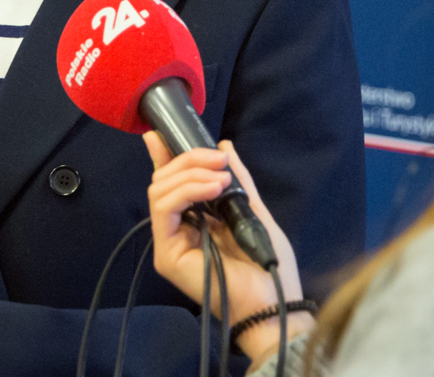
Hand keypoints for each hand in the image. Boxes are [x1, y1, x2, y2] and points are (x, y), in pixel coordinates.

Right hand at [143, 134, 310, 359]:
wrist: (273, 301)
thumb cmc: (269, 264)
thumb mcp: (254, 211)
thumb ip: (238, 181)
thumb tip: (224, 147)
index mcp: (196, 220)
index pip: (172, 183)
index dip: (166, 157)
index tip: (161, 133)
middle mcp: (178, 230)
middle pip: (164, 180)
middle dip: (189, 160)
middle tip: (218, 161)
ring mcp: (169, 242)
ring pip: (160, 190)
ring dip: (190, 175)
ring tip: (221, 180)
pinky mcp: (166, 253)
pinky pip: (164, 208)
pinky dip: (186, 190)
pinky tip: (213, 189)